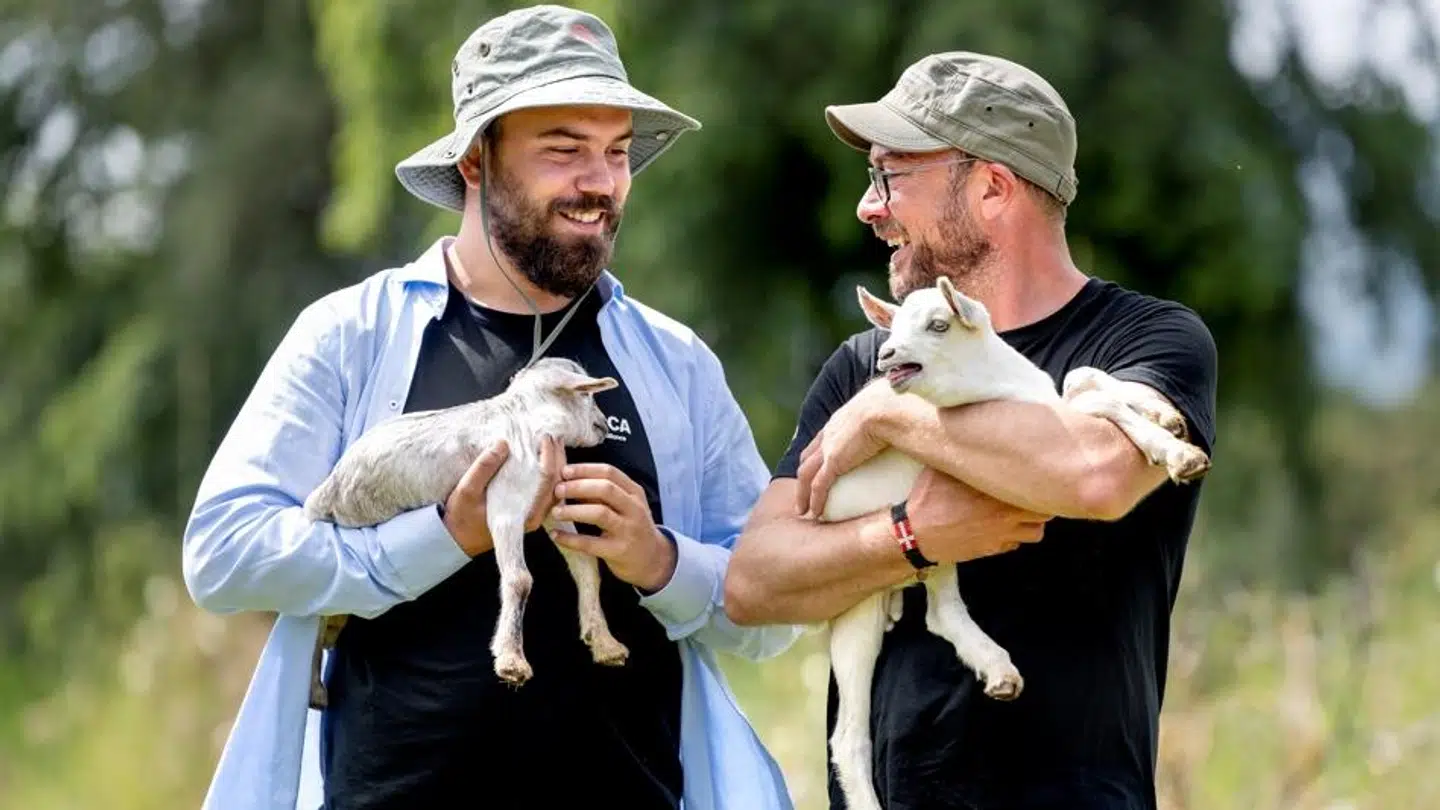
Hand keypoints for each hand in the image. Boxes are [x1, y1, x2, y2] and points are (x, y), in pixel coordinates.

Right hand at [441, 438, 564, 556]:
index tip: (543, 437)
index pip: (546, 482)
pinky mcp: (531, 510)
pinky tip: (547, 457)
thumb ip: (484, 468)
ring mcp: (535, 514)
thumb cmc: (463, 516)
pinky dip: (551, 471)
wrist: (460, 538)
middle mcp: (535, 516)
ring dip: (557, 463)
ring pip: (556, 486)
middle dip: (557, 456)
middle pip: (557, 482)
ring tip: (553, 442)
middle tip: (551, 435)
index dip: (549, 457)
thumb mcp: (466, 490)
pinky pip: (548, 490)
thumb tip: (503, 444)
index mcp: (523, 514)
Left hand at [549, 463, 675, 592]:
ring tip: (555, 512)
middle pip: (605, 489)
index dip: (585, 470)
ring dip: (573, 511)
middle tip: (557, 490)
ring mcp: (629, 530)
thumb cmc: (631, 527)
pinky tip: (556, 535)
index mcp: (634, 492)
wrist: (653, 560)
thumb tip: (569, 481)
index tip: (564, 471)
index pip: (609, 472)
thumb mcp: (625, 506)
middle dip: (578, 487)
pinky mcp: (619, 552)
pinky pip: (591, 543)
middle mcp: (635, 509)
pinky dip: (570, 539)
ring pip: (600, 514)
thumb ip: (603, 494)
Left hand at [795, 381, 893, 518]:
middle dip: (804, 474)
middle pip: (808, 457)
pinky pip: (818, 486)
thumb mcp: (884, 406)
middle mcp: (829, 433)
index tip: (818, 466)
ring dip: (802, 493)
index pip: (822, 438)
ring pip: (806, 475)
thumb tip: (902, 414)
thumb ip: (885, 414)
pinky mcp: (833, 463)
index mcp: (840, 420)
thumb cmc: (894, 405)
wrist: (886, 410)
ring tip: (803, 509)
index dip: (818, 453)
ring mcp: (828, 448)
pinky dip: (815, 500)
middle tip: (804, 490)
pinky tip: (816, 513)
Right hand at [905, 468, 1051, 563]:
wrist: (916, 535)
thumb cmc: (927, 500)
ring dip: (1031, 523)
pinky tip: (1000, 528)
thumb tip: (968, 435)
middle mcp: (1005, 513)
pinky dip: (1013, 538)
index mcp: (996, 490)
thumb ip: (962, 455)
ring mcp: (1001, 535)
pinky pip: (1016, 545)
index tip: (1034, 475)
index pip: (1035, 484)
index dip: (1039, 479)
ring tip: (1019, 514)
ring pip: (1037, 532)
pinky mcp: (993, 550)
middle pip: (1045, 510)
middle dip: (1041, 502)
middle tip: (1031, 494)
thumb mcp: (941, 468)